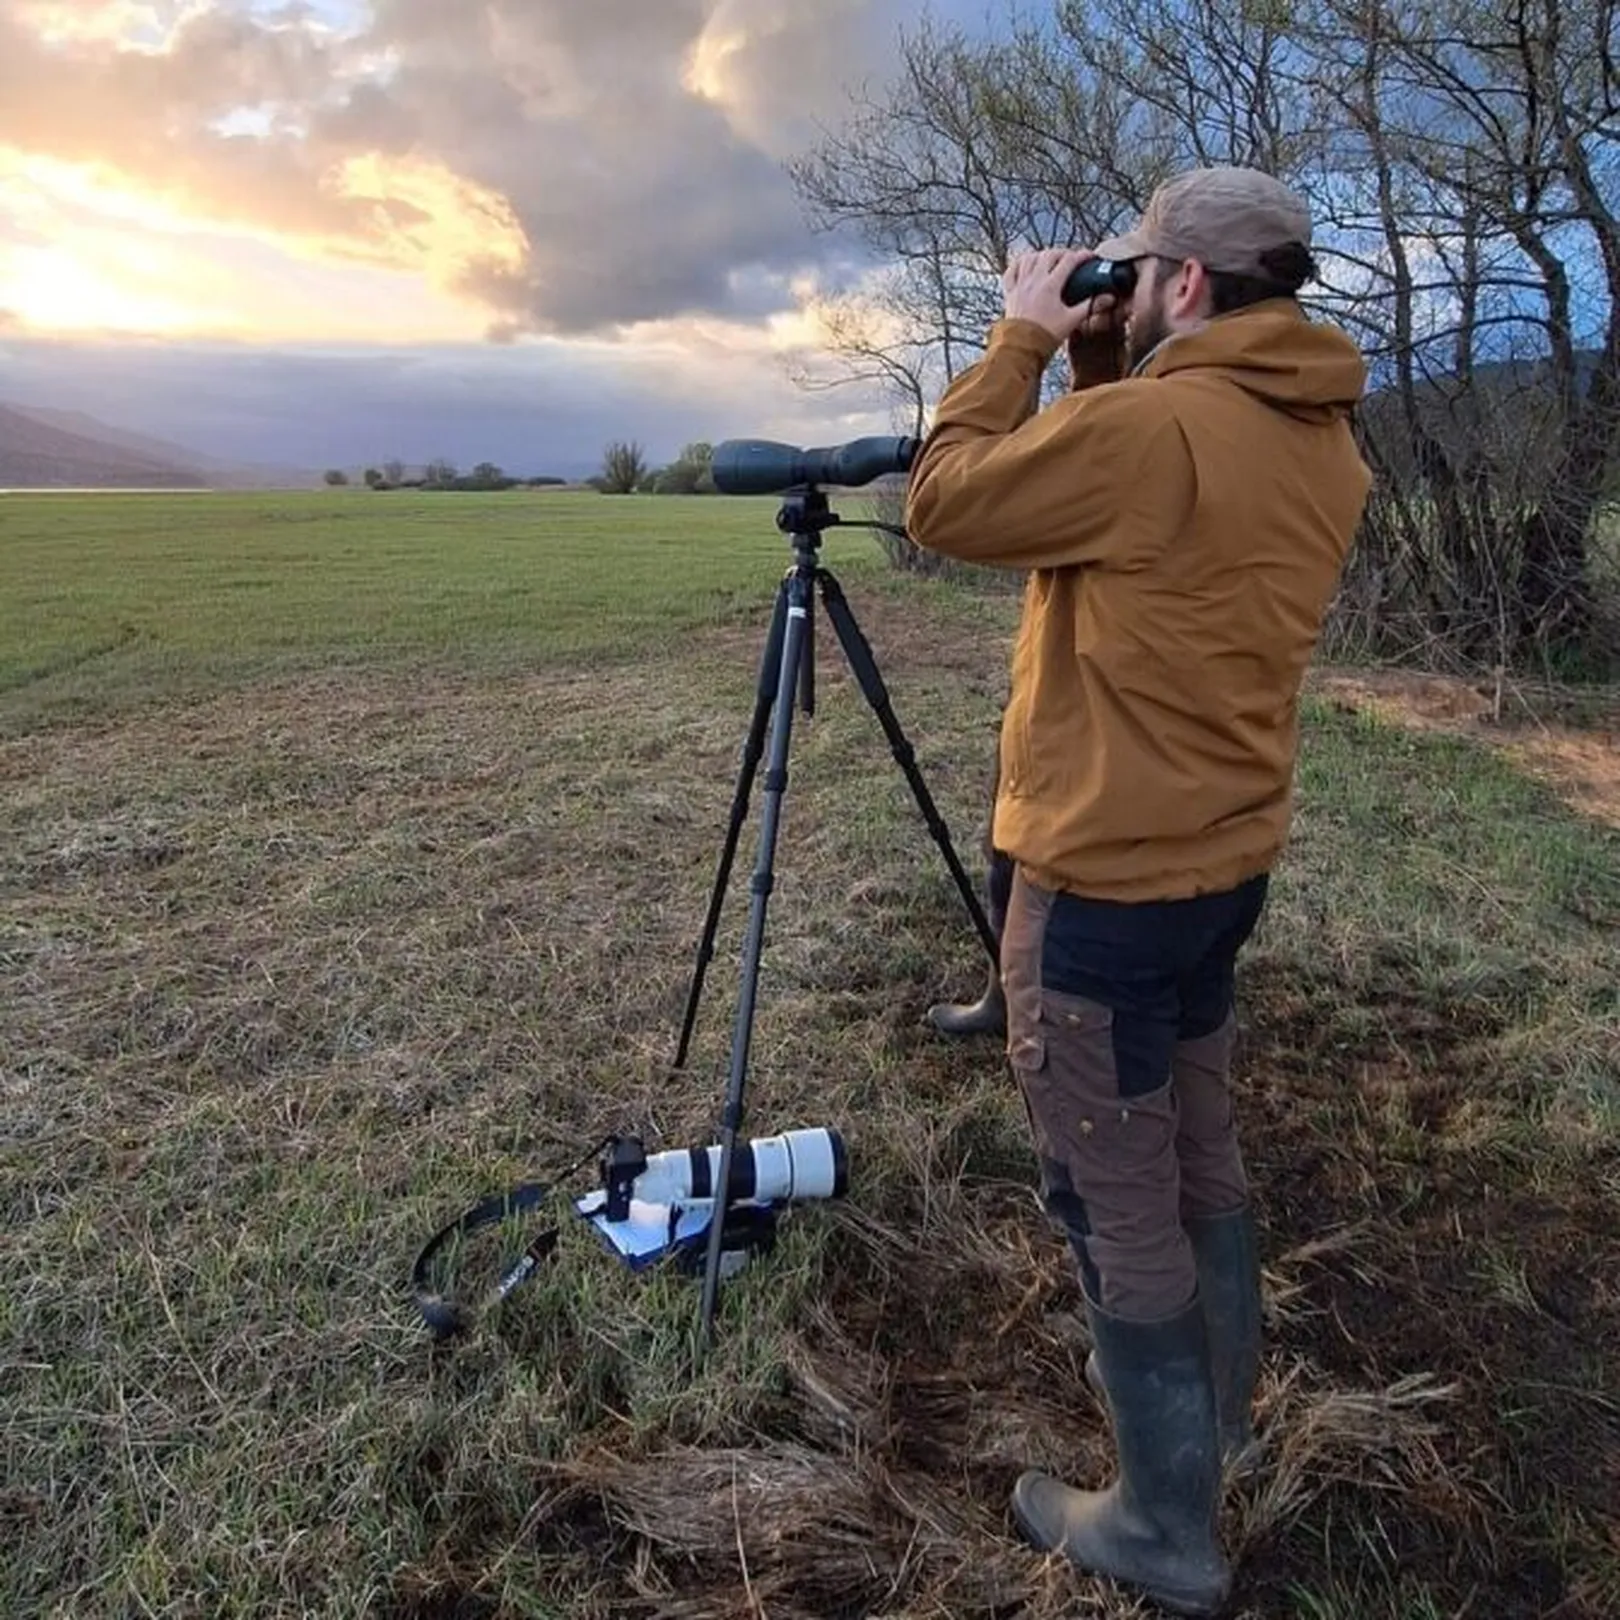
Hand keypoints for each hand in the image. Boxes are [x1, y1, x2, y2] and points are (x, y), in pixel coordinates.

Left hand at [1002, 247, 1120, 343]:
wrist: (1020, 350)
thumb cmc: (1045, 336)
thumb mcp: (1071, 321)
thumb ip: (1090, 306)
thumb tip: (1109, 298)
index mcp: (1050, 285)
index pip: (1069, 260)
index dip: (1082, 255)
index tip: (1090, 257)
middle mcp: (1033, 281)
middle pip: (1049, 254)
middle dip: (1063, 253)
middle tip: (1071, 259)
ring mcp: (1019, 285)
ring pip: (1029, 258)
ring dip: (1041, 255)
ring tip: (1050, 260)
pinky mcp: (1010, 293)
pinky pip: (1011, 270)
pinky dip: (1019, 264)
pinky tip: (1026, 265)